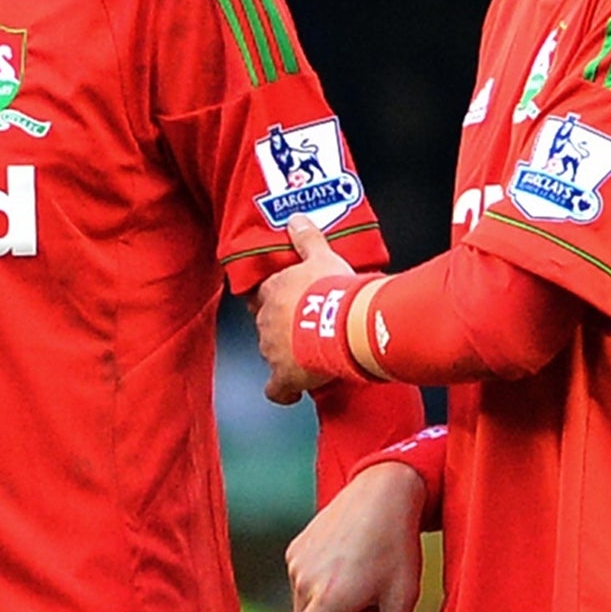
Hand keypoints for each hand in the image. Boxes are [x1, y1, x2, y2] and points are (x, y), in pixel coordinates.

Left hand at [253, 217, 353, 404]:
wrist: (345, 324)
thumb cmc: (335, 289)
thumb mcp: (322, 256)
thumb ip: (308, 238)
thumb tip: (296, 217)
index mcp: (273, 292)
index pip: (266, 296)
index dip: (280, 302)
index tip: (293, 306)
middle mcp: (266, 321)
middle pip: (268, 326)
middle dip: (283, 329)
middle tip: (307, 331)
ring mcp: (272, 350)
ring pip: (272, 354)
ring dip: (287, 356)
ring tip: (311, 358)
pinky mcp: (284, 376)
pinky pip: (276, 389)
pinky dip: (282, 392)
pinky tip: (291, 394)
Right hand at [286, 461, 425, 611]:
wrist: (381, 495)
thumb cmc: (394, 546)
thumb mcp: (401, 597)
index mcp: (326, 600)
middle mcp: (304, 582)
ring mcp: (297, 562)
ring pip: (301, 598)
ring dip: (319, 601)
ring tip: (352, 586)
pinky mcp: (296, 546)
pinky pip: (299, 575)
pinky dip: (315, 579)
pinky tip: (342, 566)